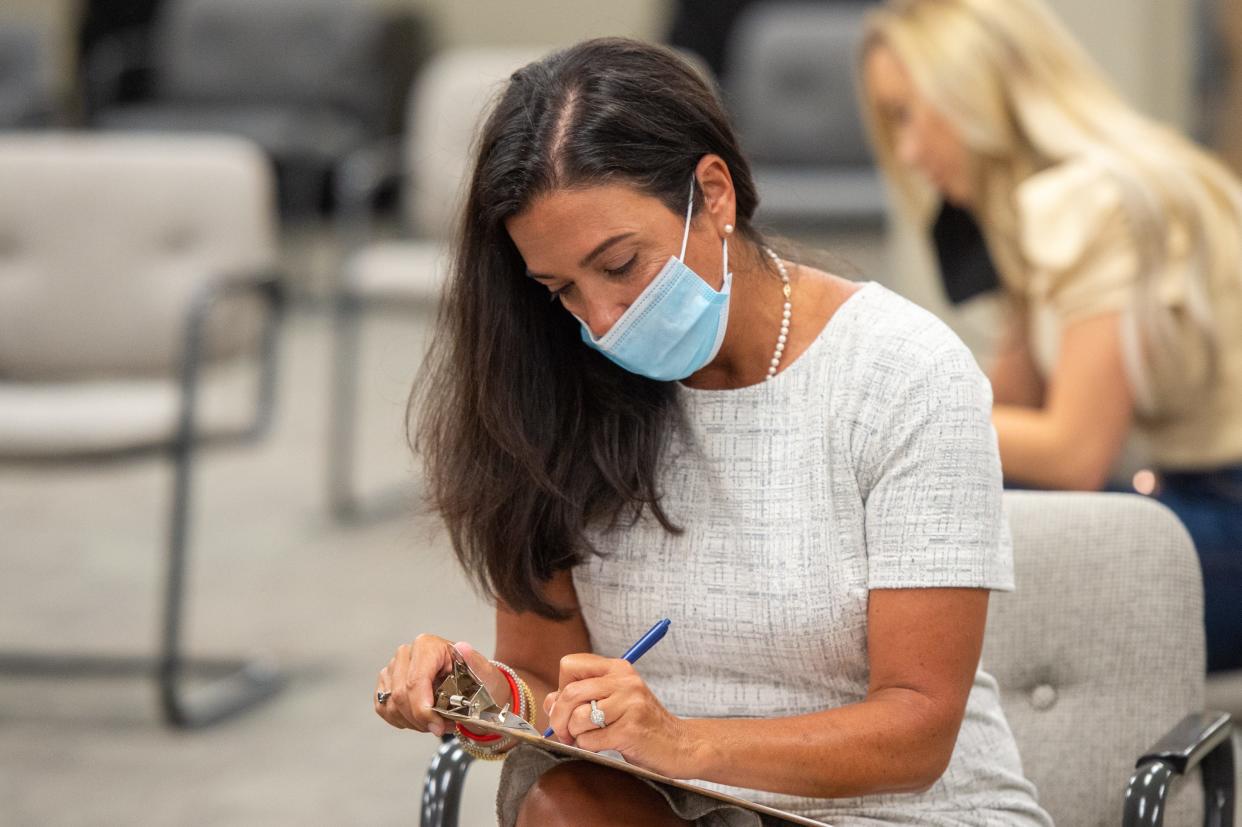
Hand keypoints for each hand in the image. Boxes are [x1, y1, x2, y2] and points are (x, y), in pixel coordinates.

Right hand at [374, 636, 508, 735]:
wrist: (471, 686)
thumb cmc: (477, 680)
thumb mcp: (483, 672)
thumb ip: (474, 661)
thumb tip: (463, 647)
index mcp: (427, 646)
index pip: (416, 681)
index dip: (423, 710)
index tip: (438, 727)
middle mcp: (406, 653)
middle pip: (401, 695)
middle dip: (420, 719)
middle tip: (441, 728)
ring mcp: (393, 668)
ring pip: (392, 704)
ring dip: (413, 722)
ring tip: (436, 722)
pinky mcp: (386, 683)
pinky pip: (384, 708)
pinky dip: (401, 720)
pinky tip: (420, 720)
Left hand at [543, 653, 695, 777]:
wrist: (682, 745)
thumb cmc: (643, 725)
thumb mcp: (614, 701)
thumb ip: (582, 697)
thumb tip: (549, 702)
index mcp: (618, 668)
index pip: (570, 664)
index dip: (561, 688)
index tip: (568, 706)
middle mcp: (624, 681)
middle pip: (569, 693)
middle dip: (559, 718)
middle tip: (564, 733)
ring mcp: (629, 704)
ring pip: (578, 718)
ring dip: (576, 735)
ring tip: (591, 738)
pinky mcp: (630, 729)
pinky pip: (590, 740)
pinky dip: (590, 747)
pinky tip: (604, 746)